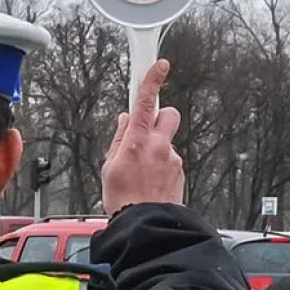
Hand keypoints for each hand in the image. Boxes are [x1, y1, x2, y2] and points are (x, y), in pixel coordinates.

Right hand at [101, 59, 184, 213]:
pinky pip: (171, 159)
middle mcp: (159, 145)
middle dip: (159, 116)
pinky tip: (151, 180)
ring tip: (143, 169)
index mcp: (137, 140)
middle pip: (168, 113)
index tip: (160, 65)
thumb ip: (119, 139)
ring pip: (168, 140)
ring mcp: (173, 158)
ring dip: (158, 147)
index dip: (153, 79)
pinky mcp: (180, 171)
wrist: (144, 224)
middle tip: (147, 129)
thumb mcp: (110, 166)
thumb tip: (125, 122)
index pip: (146, 101)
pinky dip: (162, 165)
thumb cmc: (124, 199)